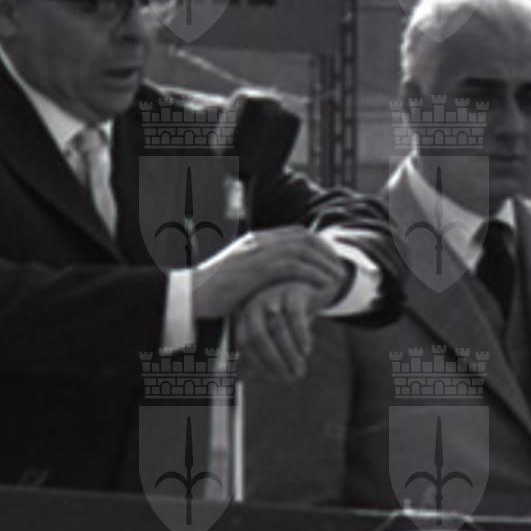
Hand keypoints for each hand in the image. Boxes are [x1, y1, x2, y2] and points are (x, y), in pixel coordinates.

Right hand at [192, 228, 348, 324]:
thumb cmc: (212, 292)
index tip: (329, 258)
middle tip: (339, 266)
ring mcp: (257, 253)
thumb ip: (258, 272)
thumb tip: (274, 281)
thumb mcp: (239, 277)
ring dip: (323, 263)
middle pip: (302, 238)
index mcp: (255, 241)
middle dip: (324, 251)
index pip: (293, 234)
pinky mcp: (256, 269)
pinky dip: (311, 273)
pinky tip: (323, 284)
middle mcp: (258, 242)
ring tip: (337, 277)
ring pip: (301, 251)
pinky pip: (292, 267)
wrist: (191, 296)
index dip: (316, 244)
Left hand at [234, 278, 341, 382]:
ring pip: (277, 327)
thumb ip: (254, 354)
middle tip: (289, 379)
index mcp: (245, 317)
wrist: (310, 291)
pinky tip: (306, 351)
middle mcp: (255, 304)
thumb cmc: (286, 319)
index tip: (275, 379)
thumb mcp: (270, 335)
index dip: (258, 364)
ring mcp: (274, 296)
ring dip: (289, 353)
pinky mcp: (294, 291)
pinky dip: (301, 336)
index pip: (244, 344)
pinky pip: (295, 315)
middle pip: (257, 336)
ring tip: (300, 369)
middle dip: (273, 361)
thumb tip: (239, 378)